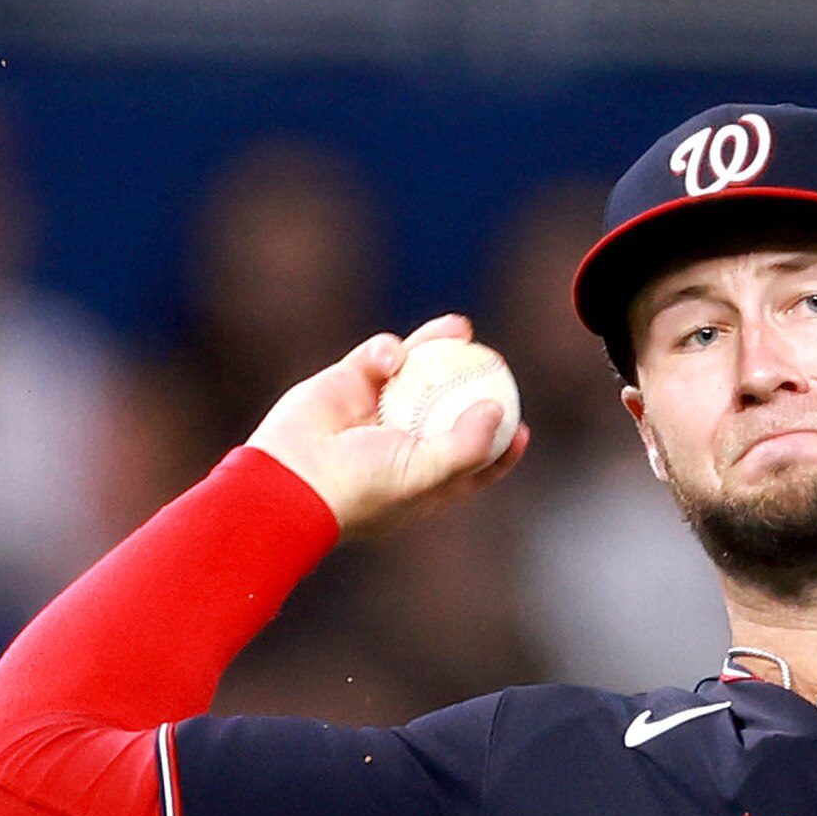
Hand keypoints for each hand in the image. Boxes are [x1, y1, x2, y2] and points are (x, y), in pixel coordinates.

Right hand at [247, 315, 528, 537]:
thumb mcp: (426, 475)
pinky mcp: (346, 382)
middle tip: (496, 361)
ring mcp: (374, 410)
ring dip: (437, 347)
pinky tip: (388, 358)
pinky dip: (387, 350)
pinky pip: (377, 356)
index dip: (500, 446)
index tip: (524, 428)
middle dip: (471, 383)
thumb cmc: (363, 487)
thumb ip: (468, 445)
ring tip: (461, 327)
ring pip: (416, 372)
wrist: (292, 476)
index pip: (472, 462)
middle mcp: (402, 441)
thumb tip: (498, 409)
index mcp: (425, 475)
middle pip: (447, 406)